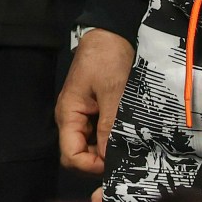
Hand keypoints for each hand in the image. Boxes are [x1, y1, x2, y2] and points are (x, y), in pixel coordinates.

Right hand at [55, 27, 132, 175]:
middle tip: (128, 157)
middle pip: (80, 155)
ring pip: (92, 148)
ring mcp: (84, 117)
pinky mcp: (96, 113)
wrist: (111, 35)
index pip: (71, 156)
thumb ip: (110, 126)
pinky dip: (114, 140)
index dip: (92, 166)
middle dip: (101, 162)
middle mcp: (73, 120)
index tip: (117, 163)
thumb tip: (110, 160)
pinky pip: (101, 136)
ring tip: (132, 147)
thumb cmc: (108, 59)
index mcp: (69, 115)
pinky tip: (130, 136)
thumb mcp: (112, 92)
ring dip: (109, 151)